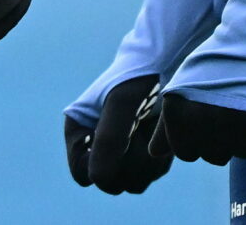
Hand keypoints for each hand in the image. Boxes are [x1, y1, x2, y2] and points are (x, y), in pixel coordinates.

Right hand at [66, 74, 171, 192]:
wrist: (165, 62)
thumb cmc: (138, 78)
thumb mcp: (123, 104)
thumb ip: (109, 140)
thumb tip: (98, 180)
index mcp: (80, 131)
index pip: (83, 173)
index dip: (104, 167)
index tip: (124, 143)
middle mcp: (96, 145)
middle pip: (111, 183)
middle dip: (131, 163)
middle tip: (143, 131)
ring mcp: (120, 151)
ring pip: (134, 182)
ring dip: (149, 161)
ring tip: (153, 129)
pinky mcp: (142, 153)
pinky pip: (151, 174)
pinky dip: (160, 158)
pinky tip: (161, 131)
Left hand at [158, 91, 245, 164]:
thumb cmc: (209, 69)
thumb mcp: (179, 92)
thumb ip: (166, 128)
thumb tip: (154, 154)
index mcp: (179, 119)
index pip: (185, 153)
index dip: (192, 139)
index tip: (200, 118)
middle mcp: (205, 129)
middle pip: (212, 156)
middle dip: (215, 141)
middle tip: (221, 113)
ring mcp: (235, 131)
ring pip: (235, 153)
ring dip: (236, 139)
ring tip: (237, 110)